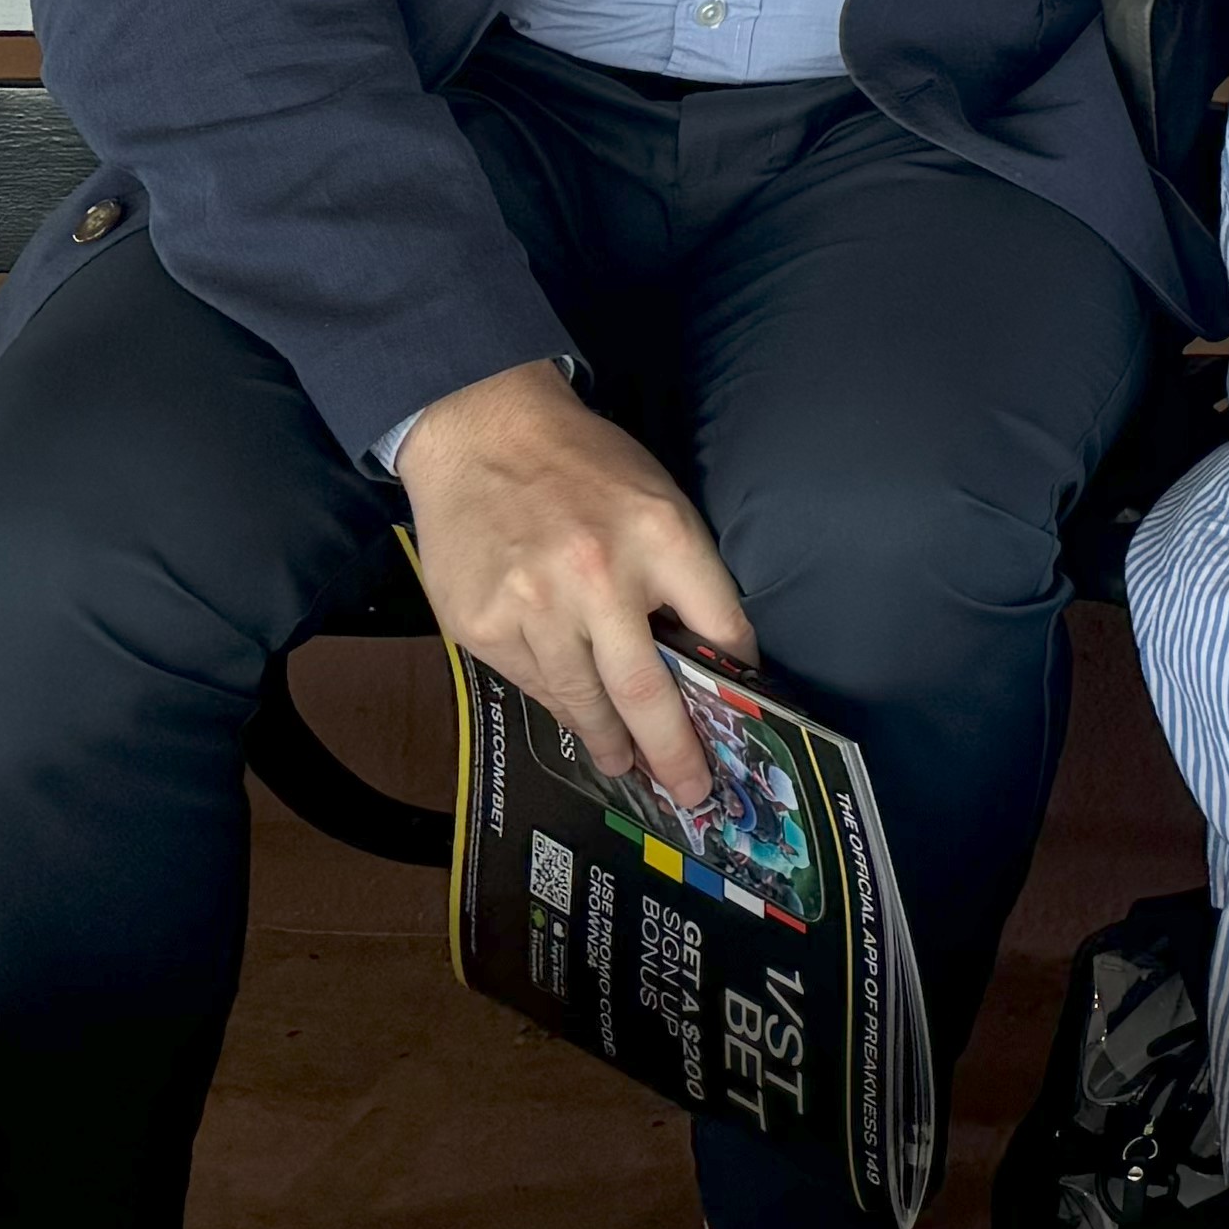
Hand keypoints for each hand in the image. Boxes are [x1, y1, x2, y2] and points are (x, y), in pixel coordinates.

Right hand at [395, 363, 752, 819]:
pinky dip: (559, 705)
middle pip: (651, 692)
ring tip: (630, 768)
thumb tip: (703, 655)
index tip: (745, 723)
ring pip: (584, 702)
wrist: (483, 434)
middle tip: (694, 794)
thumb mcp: (659, 501)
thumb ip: (682, 575)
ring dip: (612, 744)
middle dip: (676, 753)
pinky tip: (576, 718)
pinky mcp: (483, 627)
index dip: (735, 683)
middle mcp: (601, 577)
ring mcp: (535, 608)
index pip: (720, 628)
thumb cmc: (586, 469)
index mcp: (664, 537)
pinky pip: (533, 685)